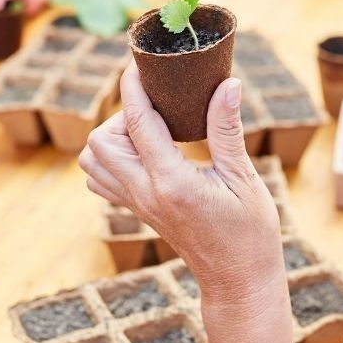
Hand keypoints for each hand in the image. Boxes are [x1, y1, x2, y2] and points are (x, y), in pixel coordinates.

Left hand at [80, 65, 283, 298]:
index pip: (138, 123)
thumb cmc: (249, 231)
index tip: (139, 62)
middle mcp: (145, 194)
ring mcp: (136, 205)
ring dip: (113, 136)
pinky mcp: (136, 212)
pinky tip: (145, 153)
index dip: (134, 86)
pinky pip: (101, 179)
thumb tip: (228, 83)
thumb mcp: (244, 177)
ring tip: (151, 132)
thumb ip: (227, 129)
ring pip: (93, 160)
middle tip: (159, 110)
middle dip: (122, 114)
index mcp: (172, 182)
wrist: (238, 279)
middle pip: (101, 141)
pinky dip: (110, 158)